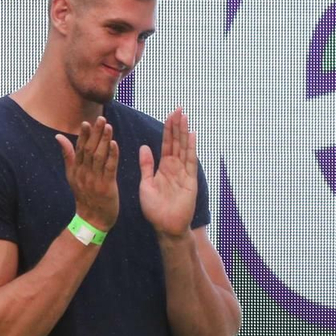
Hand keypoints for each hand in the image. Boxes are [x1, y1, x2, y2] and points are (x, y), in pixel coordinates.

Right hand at [56, 117, 118, 230]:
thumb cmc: (85, 196)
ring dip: (104, 141)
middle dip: (95, 133)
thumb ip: (68, 155)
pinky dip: (112, 156)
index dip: (84, 135)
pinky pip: (109, 169)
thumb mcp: (72, 176)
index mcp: (76, 170)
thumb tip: (59, 136)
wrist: (92, 220)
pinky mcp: (106, 187)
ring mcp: (95, 180)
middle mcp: (84, 173)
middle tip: (101, 118)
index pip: (80, 149)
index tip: (87, 122)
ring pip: (99, 157)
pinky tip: (115, 144)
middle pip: (90, 150)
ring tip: (108, 127)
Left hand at [140, 107, 199, 238]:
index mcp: (163, 167)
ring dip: (184, 132)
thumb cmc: (154, 209)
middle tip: (179, 108)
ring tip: (184, 116)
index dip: (168, 129)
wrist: (165, 226)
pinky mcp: (190, 180)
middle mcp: (175, 167)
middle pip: (176, 142)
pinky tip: (192, 136)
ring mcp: (184, 173)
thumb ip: (146, 166)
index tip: (170, 114)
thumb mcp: (145, 184)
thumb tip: (144, 147)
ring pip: (184, 148)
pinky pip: (190, 161)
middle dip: (177, 125)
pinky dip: (191, 148)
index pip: (166, 143)